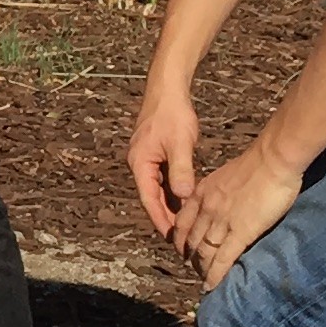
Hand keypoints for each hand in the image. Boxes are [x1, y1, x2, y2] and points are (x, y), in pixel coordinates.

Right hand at [128, 81, 201, 244]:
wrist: (167, 89)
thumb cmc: (172, 114)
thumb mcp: (180, 143)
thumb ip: (181, 170)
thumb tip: (184, 195)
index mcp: (140, 163)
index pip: (149, 199)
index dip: (160, 219)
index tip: (171, 236)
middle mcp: (139, 164)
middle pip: (151, 197)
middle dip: (165, 216)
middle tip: (181, 237)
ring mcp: (146, 159)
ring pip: (157, 189)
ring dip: (169, 205)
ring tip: (185, 223)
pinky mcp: (155, 154)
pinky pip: (162, 178)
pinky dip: (172, 190)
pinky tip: (186, 199)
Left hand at [175, 145, 304, 294]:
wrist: (273, 159)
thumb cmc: (258, 164)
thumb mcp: (226, 176)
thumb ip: (219, 192)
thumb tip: (222, 203)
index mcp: (202, 193)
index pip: (182, 222)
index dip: (179, 239)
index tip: (182, 249)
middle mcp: (206, 209)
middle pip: (190, 240)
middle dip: (189, 257)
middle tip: (192, 268)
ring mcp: (221, 222)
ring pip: (203, 252)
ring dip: (201, 269)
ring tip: (203, 280)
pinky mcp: (240, 232)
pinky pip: (222, 258)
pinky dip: (215, 275)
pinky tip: (211, 285)